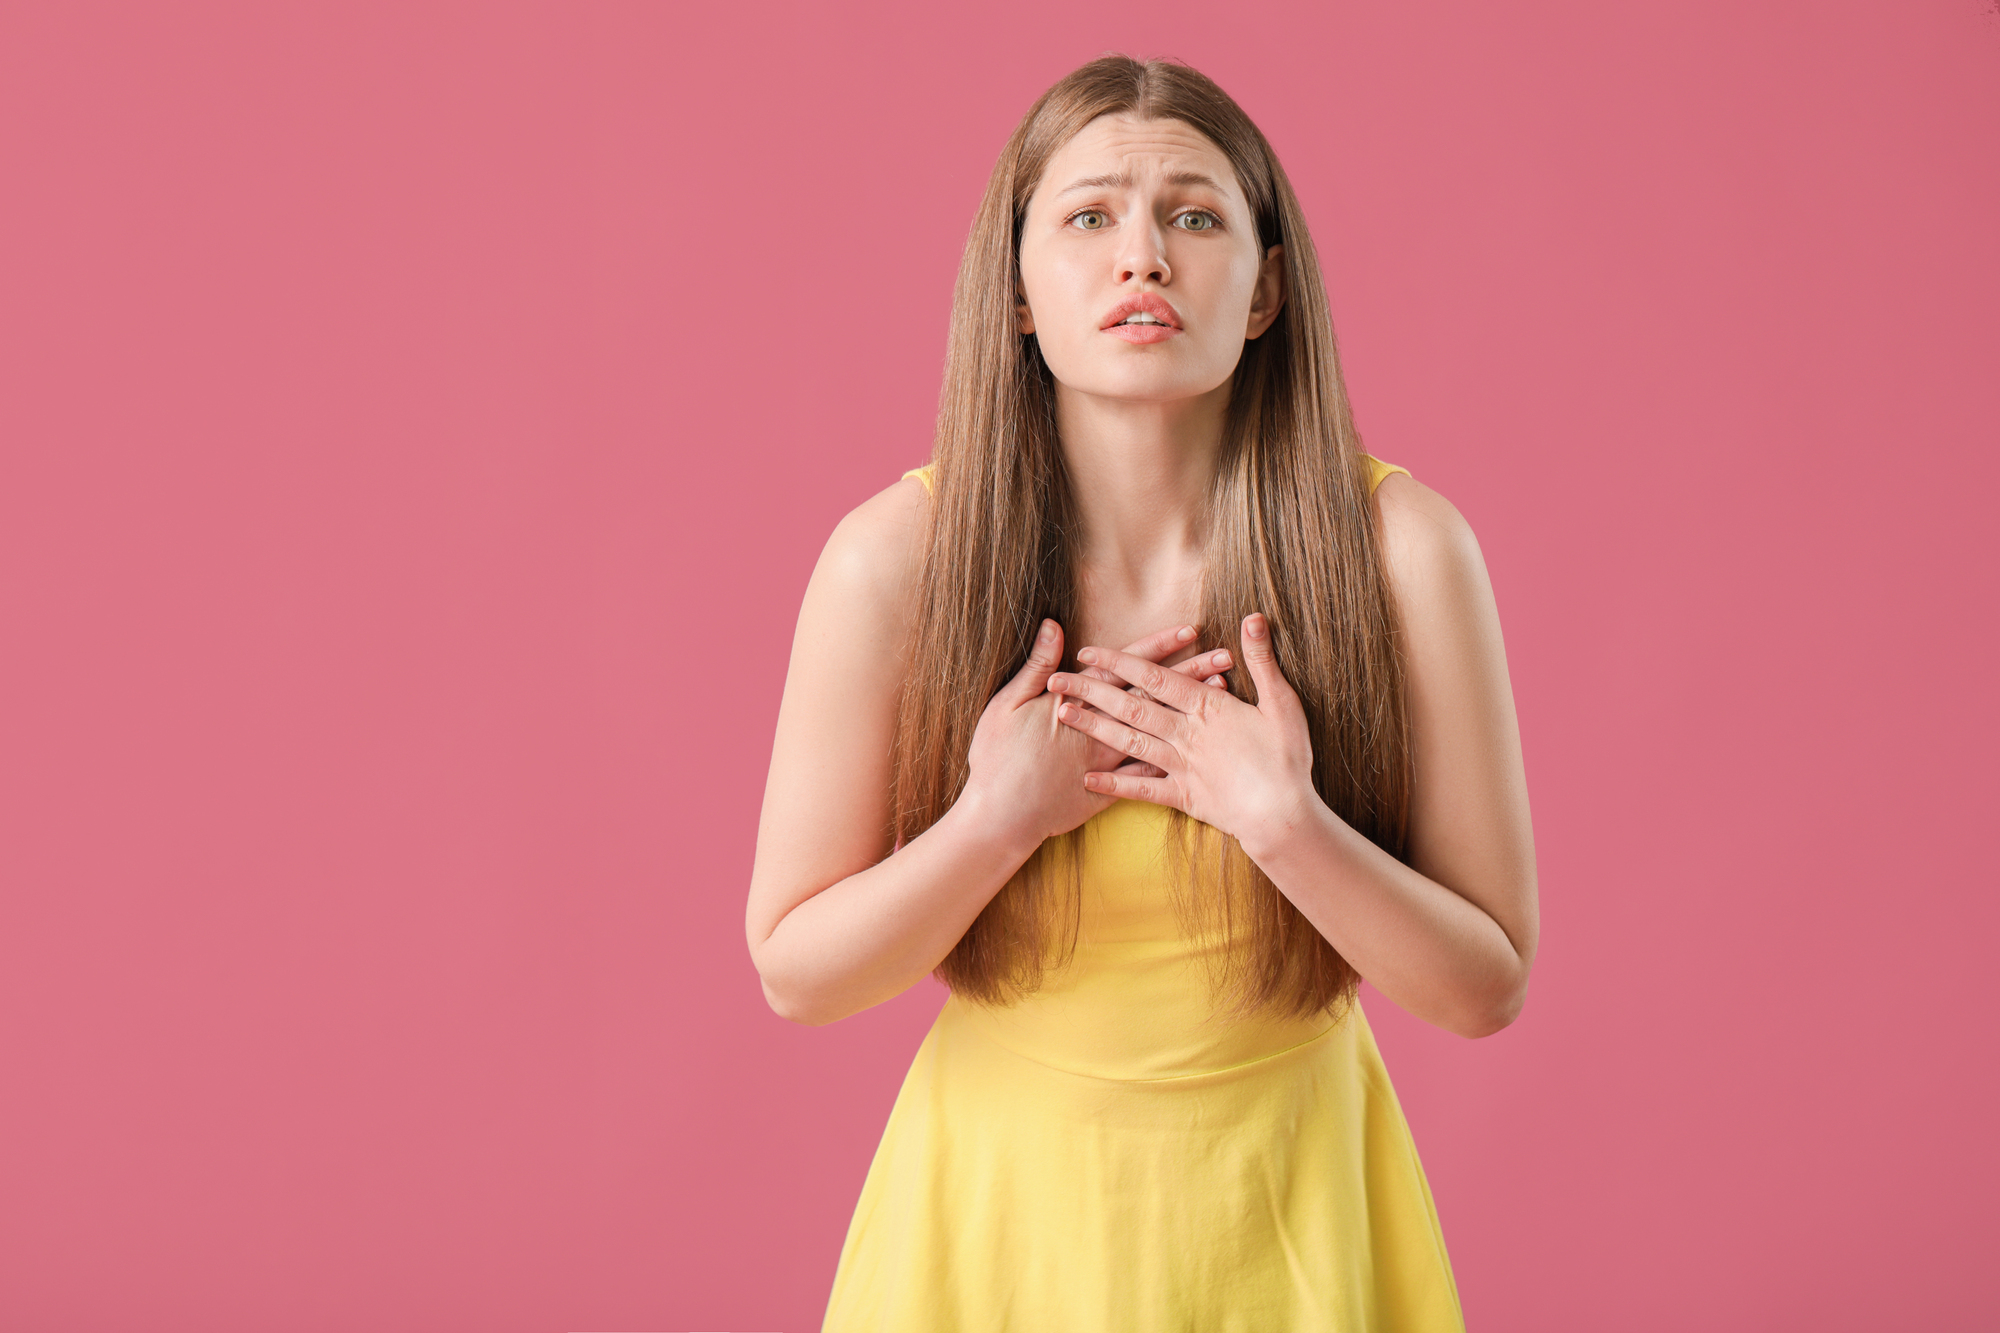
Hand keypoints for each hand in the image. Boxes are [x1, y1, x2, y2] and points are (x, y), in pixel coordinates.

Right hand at [959, 621, 1235, 850]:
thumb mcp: (1007, 704)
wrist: (999, 818)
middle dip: (1191, 675)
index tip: (1190, 631)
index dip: (1159, 647)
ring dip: (1193, 713)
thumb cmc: (996, 759)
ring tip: (1225, 697)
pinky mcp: (1109, 791)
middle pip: (1155, 696)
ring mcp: (1109, 761)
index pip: (1128, 667)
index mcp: (1079, 703)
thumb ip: (1036, 665)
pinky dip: (1177, 758)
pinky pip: (1149, 775)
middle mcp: (1102, 729)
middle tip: (1226, 658)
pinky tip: (1204, 749)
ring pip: (1162, 730)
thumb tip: (1054, 626)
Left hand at [1044, 612, 1318, 855]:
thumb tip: (1252, 618)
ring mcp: (1181, 767)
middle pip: (1132, 707)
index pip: (1156, 678)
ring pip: (1129, 742)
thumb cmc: (1288, 757)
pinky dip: (1115, 785)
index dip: (1121, 663)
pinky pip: (1142, 790)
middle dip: (1092, 691)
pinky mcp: (1182, 797)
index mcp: (1208, 708)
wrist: (1286, 816)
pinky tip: (1087, 779)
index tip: (1089, 652)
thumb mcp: (1282, 703)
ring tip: (1064, 715)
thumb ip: (1262, 660)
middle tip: (1057, 681)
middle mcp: (1187, 735)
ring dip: (1094, 728)